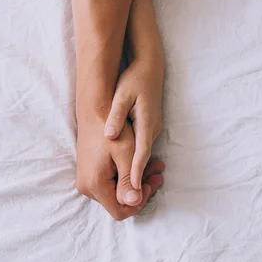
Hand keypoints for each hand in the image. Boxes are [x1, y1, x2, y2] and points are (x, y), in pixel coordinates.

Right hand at [76, 116, 163, 220]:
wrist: (94, 112)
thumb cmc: (111, 130)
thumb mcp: (126, 154)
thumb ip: (130, 181)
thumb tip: (134, 202)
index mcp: (95, 184)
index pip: (119, 211)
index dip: (138, 203)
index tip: (150, 184)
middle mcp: (86, 186)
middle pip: (117, 202)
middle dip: (140, 189)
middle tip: (158, 172)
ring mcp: (85, 180)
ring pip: (114, 192)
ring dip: (135, 181)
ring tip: (154, 165)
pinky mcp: (88, 173)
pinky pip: (109, 183)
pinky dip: (125, 176)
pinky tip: (138, 163)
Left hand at [104, 59, 162, 190]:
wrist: (150, 67)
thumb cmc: (134, 80)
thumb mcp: (122, 96)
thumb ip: (116, 116)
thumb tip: (109, 135)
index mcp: (146, 125)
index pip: (140, 155)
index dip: (136, 174)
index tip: (132, 190)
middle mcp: (151, 131)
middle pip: (143, 160)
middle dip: (135, 180)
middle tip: (125, 195)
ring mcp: (151, 130)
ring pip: (142, 155)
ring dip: (135, 172)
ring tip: (124, 187)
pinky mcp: (148, 128)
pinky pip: (141, 149)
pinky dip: (135, 161)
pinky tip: (124, 166)